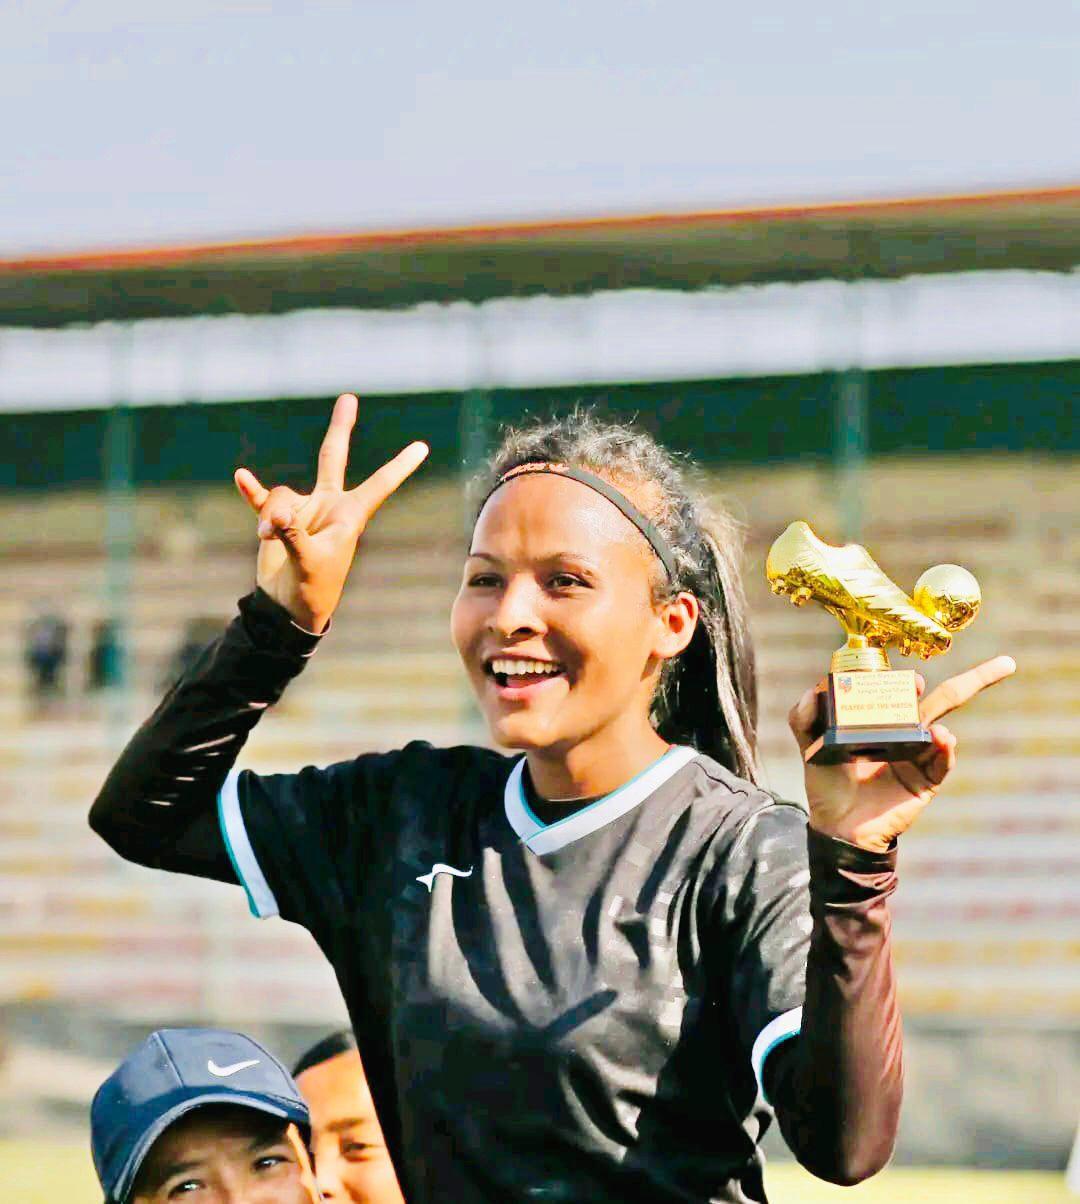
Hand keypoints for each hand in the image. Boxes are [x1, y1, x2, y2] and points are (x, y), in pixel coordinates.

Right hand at [234, 394, 427, 631]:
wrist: (288, 606)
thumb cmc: (313, 588)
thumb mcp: (308, 561)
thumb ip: (293, 534)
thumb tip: (276, 513)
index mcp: (350, 515)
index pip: (380, 484)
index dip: (400, 466)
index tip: (422, 447)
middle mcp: (328, 505)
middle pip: (333, 458)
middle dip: (340, 429)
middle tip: (349, 399)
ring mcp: (302, 510)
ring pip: (283, 494)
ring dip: (271, 513)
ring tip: (266, 537)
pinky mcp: (277, 519)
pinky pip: (263, 499)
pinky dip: (253, 491)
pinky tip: (242, 477)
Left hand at [789, 655, 1015, 851]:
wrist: (836, 826)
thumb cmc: (826, 783)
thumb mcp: (809, 745)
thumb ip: (803, 717)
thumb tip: (814, 691)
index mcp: (880, 718)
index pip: (901, 690)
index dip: (906, 678)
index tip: (909, 676)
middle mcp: (905, 732)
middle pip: (943, 700)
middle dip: (974, 680)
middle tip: (999, 666)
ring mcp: (919, 756)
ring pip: (946, 730)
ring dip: (954, 718)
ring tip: (950, 713)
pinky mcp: (926, 782)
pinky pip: (943, 764)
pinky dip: (946, 751)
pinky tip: (945, 740)